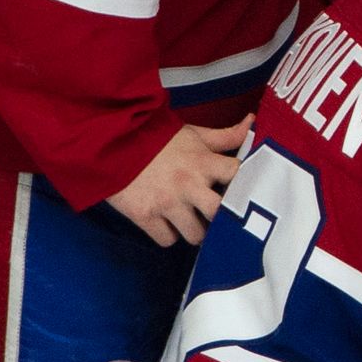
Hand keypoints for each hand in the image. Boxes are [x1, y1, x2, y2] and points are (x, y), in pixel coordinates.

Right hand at [107, 117, 250, 246]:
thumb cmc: (155, 139)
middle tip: (219, 218)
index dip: (243, 184)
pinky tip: (167, 224)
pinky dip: (169, 234)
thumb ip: (224, 135)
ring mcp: (166, 203)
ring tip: (193, 222)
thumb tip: (252, 121)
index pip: (238, 177)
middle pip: (220, 214)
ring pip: (195, 234)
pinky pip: (167, 239)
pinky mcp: (144, 216)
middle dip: (222, 218)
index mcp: (203, 162)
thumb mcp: (192, 134)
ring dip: (196, 231)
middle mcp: (188, 185)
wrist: (110, 144)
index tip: (241, 190)